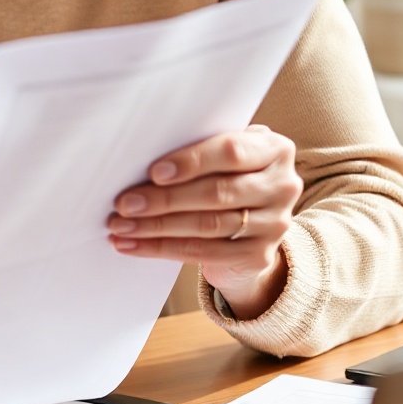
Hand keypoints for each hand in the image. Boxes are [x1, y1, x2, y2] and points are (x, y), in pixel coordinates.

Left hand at [106, 127, 299, 317]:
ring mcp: (275, 223)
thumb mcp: (222, 156)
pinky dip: (161, 248)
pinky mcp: (259, 255)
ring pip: (207, 225)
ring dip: (156, 226)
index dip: (192, 161)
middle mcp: (283, 185)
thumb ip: (198, 148)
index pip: (232, 151)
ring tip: (119, 226)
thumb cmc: (224, 175)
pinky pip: (204, 253)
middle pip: (217, 192)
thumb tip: (139, 150)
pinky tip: (131, 245)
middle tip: (123, 204)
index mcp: (274, 149)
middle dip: (163, 199)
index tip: (154, 172)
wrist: (252, 225)